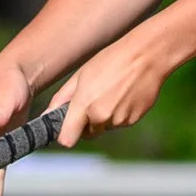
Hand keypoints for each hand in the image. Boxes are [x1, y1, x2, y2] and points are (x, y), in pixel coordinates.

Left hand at [53, 30, 174, 146]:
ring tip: (113, 91)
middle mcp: (101, 117)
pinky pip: (121, 122)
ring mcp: (119, 120)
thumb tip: (48, 115)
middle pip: (88, 133)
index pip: (67, 140)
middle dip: (88, 123)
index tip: (68, 126)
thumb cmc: (111, 60)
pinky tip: (125, 94)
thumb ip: (62, 97)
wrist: (147, 56)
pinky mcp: (134, 120)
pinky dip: (121, 113)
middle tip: (95, 99)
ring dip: (106, 117)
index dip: (66, 134)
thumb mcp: (81, 74)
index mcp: (84, 104)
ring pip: (106, 127)